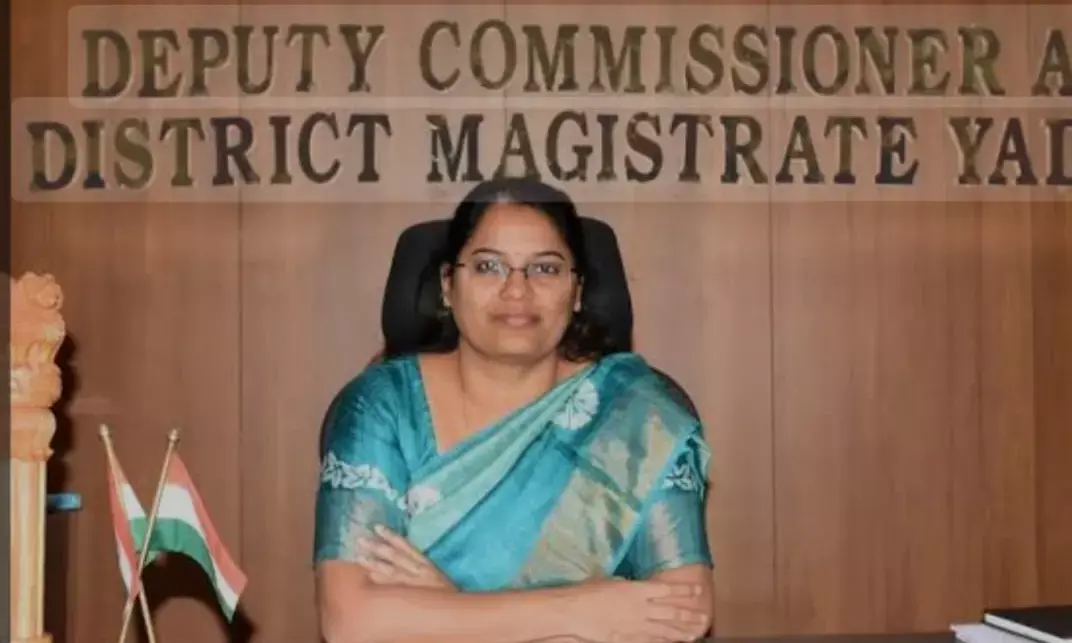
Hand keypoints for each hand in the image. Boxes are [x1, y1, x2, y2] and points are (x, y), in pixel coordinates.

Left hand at [354, 524, 456, 590]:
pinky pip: (394, 587)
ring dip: (374, 563)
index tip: (376, 527)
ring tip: (359, 556)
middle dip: (377, 547)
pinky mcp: (411, 595)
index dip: (391, 536)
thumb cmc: (443, 591)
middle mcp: (419, 570)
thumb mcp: (432, 573)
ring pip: (392, 570)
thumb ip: (416, 563)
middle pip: (395, 556)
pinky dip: (382, 581)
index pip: (406, 545)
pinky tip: (370, 576)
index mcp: (425, 563)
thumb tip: (396, 551)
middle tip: (360, 539)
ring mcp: (414, 584)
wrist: (454, 609)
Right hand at [567, 578, 709, 642]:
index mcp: (637, 589)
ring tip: (695, 633)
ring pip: (665, 630)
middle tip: (703, 617)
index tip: (699, 589)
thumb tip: (636, 588)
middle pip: (672, 612)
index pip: (667, 589)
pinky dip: (663, 642)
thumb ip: (629, 587)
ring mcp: (636, 625)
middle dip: (689, 615)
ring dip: (681, 632)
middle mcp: (641, 608)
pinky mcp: (628, 638)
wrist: (574, 611)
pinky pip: (650, 641)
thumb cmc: (589, 592)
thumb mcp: (612, 582)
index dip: (684, 590)